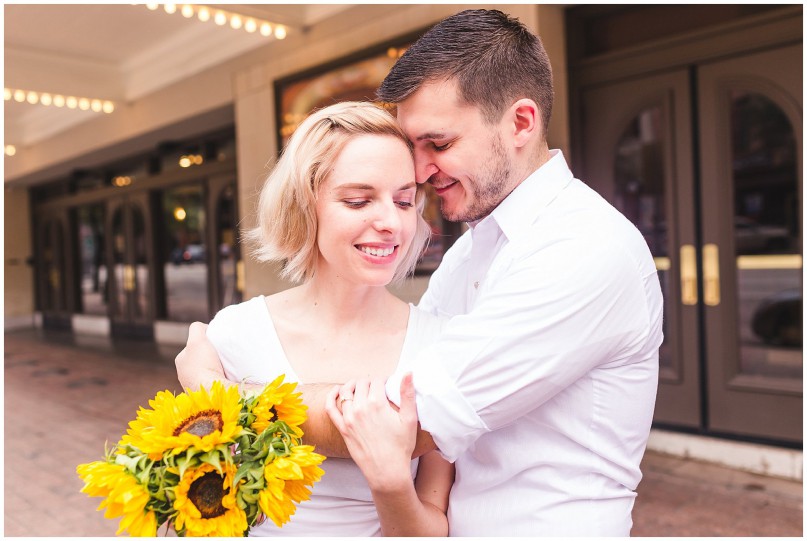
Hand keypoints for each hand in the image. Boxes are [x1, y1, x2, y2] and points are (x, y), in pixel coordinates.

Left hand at [174, 322, 227, 390]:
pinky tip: (224, 378)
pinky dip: (218, 379)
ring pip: (207, 371)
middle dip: (209, 356)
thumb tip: (204, 327)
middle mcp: (184, 375)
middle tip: (221, 356)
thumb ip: (197, 328)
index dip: (204, 342)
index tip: (215, 344)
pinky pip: (212, 382)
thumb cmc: (203, 366)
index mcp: (180, 361)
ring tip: (225, 368)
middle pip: (200, 358)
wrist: (212, 393)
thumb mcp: (197, 340)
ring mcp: (194, 386)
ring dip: (214, 369)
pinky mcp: (205, 396)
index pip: (193, 345)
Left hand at [324, 374, 418, 491]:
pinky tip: (337, 390)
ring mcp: (349, 418)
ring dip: (353, 385)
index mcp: (377, 403)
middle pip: (361, 383)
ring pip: (346, 391)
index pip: (377, 380)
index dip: (383, 380)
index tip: (387, 384)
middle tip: (376, 387)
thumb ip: (407, 393)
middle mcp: (360, 408)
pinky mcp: (342, 428)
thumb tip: (408, 373)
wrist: (387, 471)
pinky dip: (331, 396)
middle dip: (369, 382)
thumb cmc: (401, 446)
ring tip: (360, 386)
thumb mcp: (410, 419)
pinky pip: (331, 408)